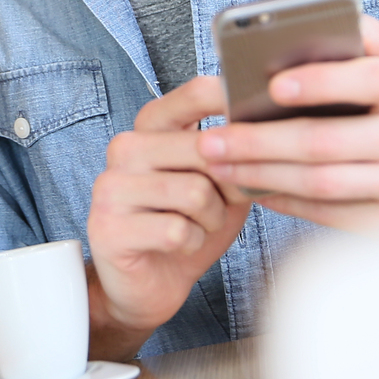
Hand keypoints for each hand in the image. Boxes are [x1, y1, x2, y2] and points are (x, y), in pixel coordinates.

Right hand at [86, 76, 251, 359]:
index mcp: (151, 126)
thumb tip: (270, 131)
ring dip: (212, 219)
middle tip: (225, 203)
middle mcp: (126, 147)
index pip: (195, 94)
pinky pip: (177, 230)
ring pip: (195, 192)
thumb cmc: (189, 224)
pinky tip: (180, 245)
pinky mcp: (108, 227)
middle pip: (204, 148)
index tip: (260, 110)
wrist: (148, 284)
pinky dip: (193, 243)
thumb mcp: (219, 183)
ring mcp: (111, 186)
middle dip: (229, 184)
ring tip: (199, 226)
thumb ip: (235, 154)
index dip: (233, 99)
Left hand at [196, 17, 378, 229]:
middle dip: (261, 142)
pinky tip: (253, 188)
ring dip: (263, 175)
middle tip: (212, 139)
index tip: (271, 84)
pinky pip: (331, 216)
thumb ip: (354, 46)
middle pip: (329, 141)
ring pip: (324, 183)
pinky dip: (286, 202)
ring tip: (220, 165)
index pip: (369, 77)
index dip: (321, 81)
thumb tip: (323, 22)